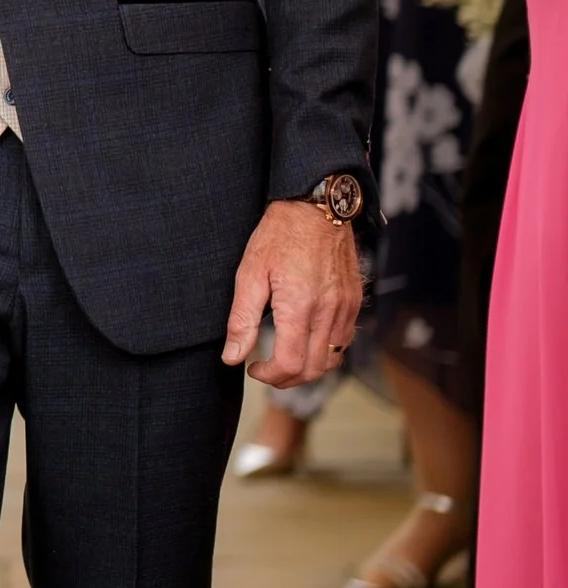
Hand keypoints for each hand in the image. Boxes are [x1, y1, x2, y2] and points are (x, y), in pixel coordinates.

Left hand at [223, 199, 361, 385]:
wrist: (316, 208)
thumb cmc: (278, 236)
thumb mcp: (249, 274)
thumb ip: (241, 320)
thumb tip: (232, 356)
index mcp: (300, 307)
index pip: (291, 364)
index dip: (269, 376)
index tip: (252, 368)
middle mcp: (329, 312)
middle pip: (314, 369)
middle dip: (287, 379)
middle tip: (265, 370)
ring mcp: (346, 308)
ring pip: (333, 359)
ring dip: (308, 368)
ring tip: (283, 359)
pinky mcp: (354, 302)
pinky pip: (344, 341)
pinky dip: (325, 351)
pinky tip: (305, 341)